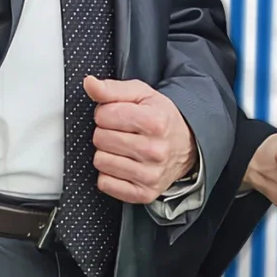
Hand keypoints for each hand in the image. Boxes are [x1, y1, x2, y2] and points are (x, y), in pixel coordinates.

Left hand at [85, 76, 196, 204]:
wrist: (187, 145)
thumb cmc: (161, 117)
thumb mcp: (142, 94)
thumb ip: (112, 88)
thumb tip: (89, 83)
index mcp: (155, 122)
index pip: (104, 115)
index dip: (106, 112)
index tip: (119, 114)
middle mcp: (155, 151)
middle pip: (100, 139)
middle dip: (106, 132)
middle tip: (122, 131)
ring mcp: (150, 175)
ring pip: (100, 161)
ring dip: (107, 153)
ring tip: (123, 147)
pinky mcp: (144, 193)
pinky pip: (105, 183)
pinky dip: (110, 174)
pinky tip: (124, 164)